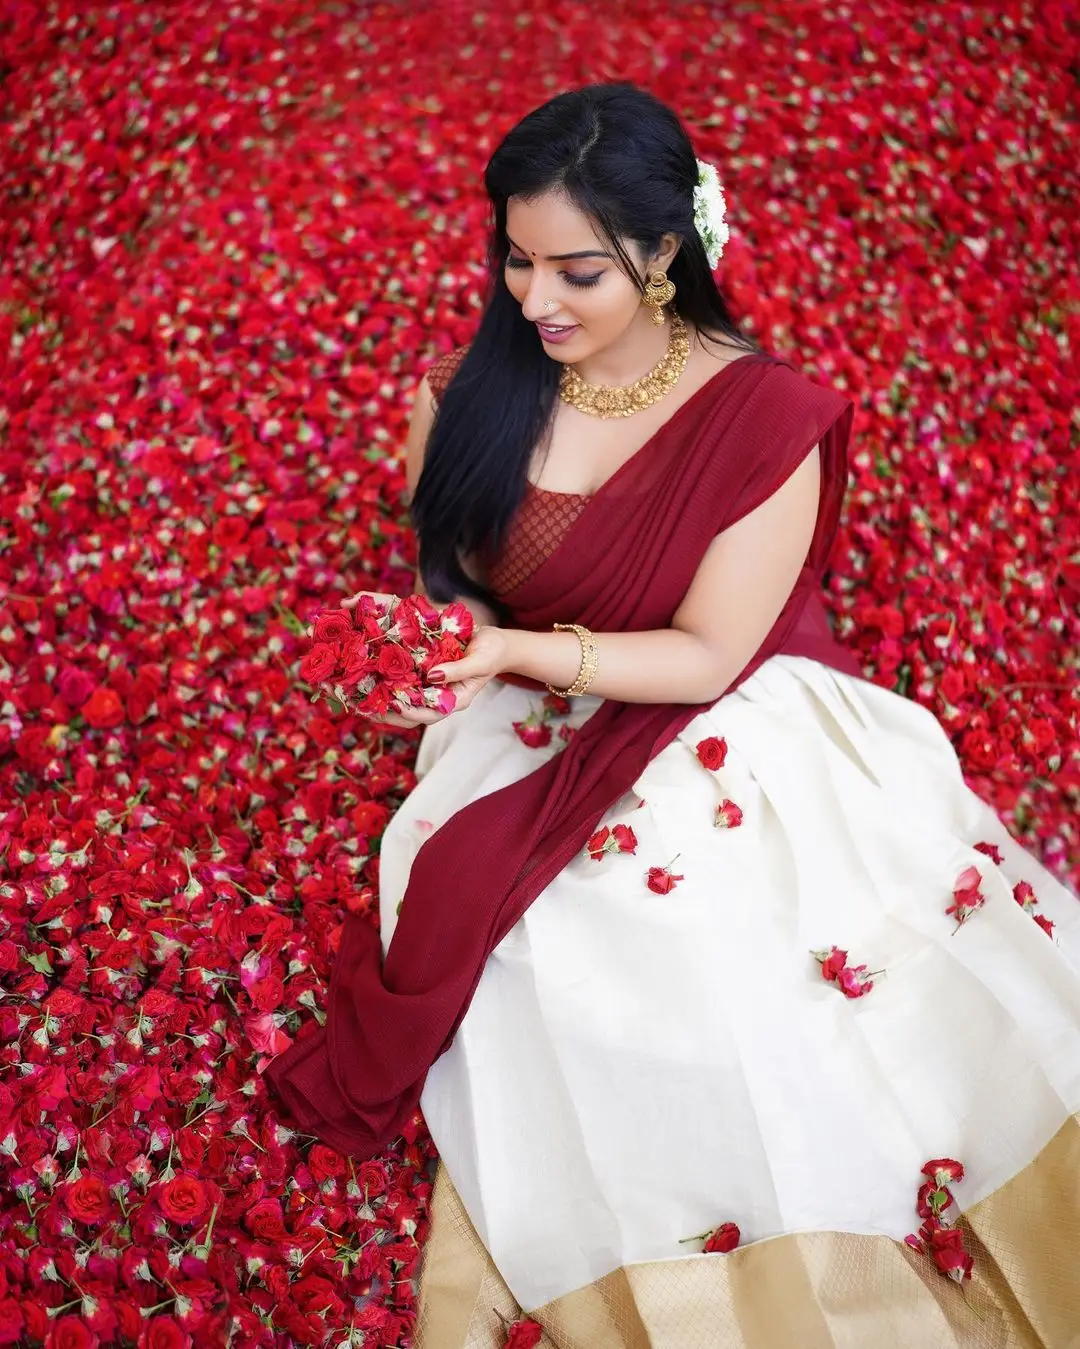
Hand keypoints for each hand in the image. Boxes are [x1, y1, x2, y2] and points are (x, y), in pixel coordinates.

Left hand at [337, 593, 507, 730]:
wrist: (494, 644)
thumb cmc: (492, 653)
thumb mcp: (480, 661)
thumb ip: (459, 671)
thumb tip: (432, 676)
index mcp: (451, 702)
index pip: (424, 715)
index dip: (405, 712)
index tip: (389, 704)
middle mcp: (434, 699)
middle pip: (402, 713)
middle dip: (377, 710)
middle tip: (352, 703)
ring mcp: (425, 689)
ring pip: (394, 700)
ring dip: (371, 698)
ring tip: (346, 693)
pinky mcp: (418, 676)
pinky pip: (395, 683)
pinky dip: (377, 682)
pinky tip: (358, 675)